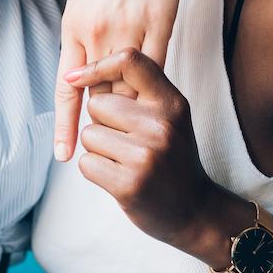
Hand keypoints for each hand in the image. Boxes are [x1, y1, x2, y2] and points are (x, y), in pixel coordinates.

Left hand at [54, 0, 188, 161]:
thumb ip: (81, 36)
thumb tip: (79, 72)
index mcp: (74, 26)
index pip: (66, 87)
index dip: (65, 124)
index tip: (63, 154)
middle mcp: (98, 30)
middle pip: (98, 92)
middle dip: (102, 121)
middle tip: (111, 145)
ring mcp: (129, 26)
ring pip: (128, 83)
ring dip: (129, 108)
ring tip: (135, 130)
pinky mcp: (160, 20)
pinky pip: (155, 67)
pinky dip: (152, 86)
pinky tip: (154, 104)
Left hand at [64, 48, 218, 248]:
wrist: (195, 210)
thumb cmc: (174, 158)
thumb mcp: (171, 117)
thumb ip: (141, 93)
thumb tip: (86, 72)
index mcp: (171, 104)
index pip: (129, 61)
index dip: (97, 66)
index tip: (77, 77)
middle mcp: (160, 126)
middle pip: (97, 104)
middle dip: (101, 122)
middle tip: (126, 141)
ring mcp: (144, 156)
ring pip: (89, 134)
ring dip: (98, 149)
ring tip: (125, 161)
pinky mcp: (127, 185)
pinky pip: (86, 163)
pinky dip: (96, 171)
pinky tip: (119, 177)